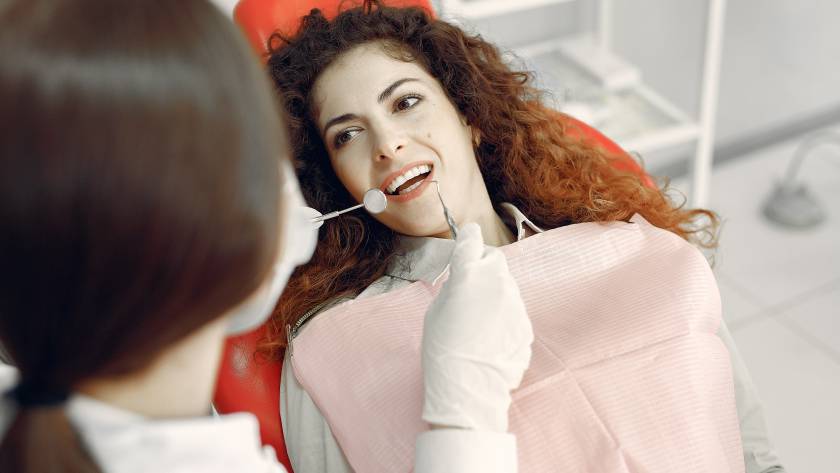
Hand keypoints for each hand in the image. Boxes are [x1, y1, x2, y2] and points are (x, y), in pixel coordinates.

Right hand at [421, 223, 532, 431]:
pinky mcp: (526, 324)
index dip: (468, 238)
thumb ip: (453, 287)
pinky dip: (503, 318)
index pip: (471, 239)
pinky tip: (489, 338)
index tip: (467, 237)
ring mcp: (515, 303)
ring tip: (477, 323)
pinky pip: (513, 311)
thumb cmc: (443, 349)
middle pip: (494, 260)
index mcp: (469, 274)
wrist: (469, 388)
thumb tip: (462, 278)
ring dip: (493, 294)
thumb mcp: (435, 311)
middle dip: (483, 267)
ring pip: (506, 287)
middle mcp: (497, 282)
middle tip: (469, 288)